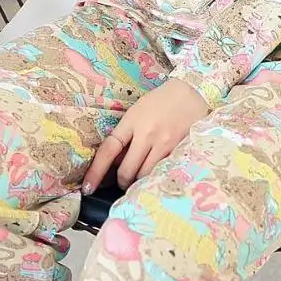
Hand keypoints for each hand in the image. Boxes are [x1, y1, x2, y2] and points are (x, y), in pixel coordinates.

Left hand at [83, 79, 209, 194]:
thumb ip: (127, 136)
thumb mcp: (137, 112)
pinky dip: (156, 176)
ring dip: (139, 181)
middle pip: (127, 171)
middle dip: (122, 181)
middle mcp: (147, 134)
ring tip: (141, 176)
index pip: (108, 150)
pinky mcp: (179, 150)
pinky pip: (162, 172)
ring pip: (145, 176)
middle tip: (123, 181)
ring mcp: (165, 144)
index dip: (96, 172)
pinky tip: (157, 172)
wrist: (193, 92)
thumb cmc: (161, 101)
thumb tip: (114, 163)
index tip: (87, 188)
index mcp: (131, 121)